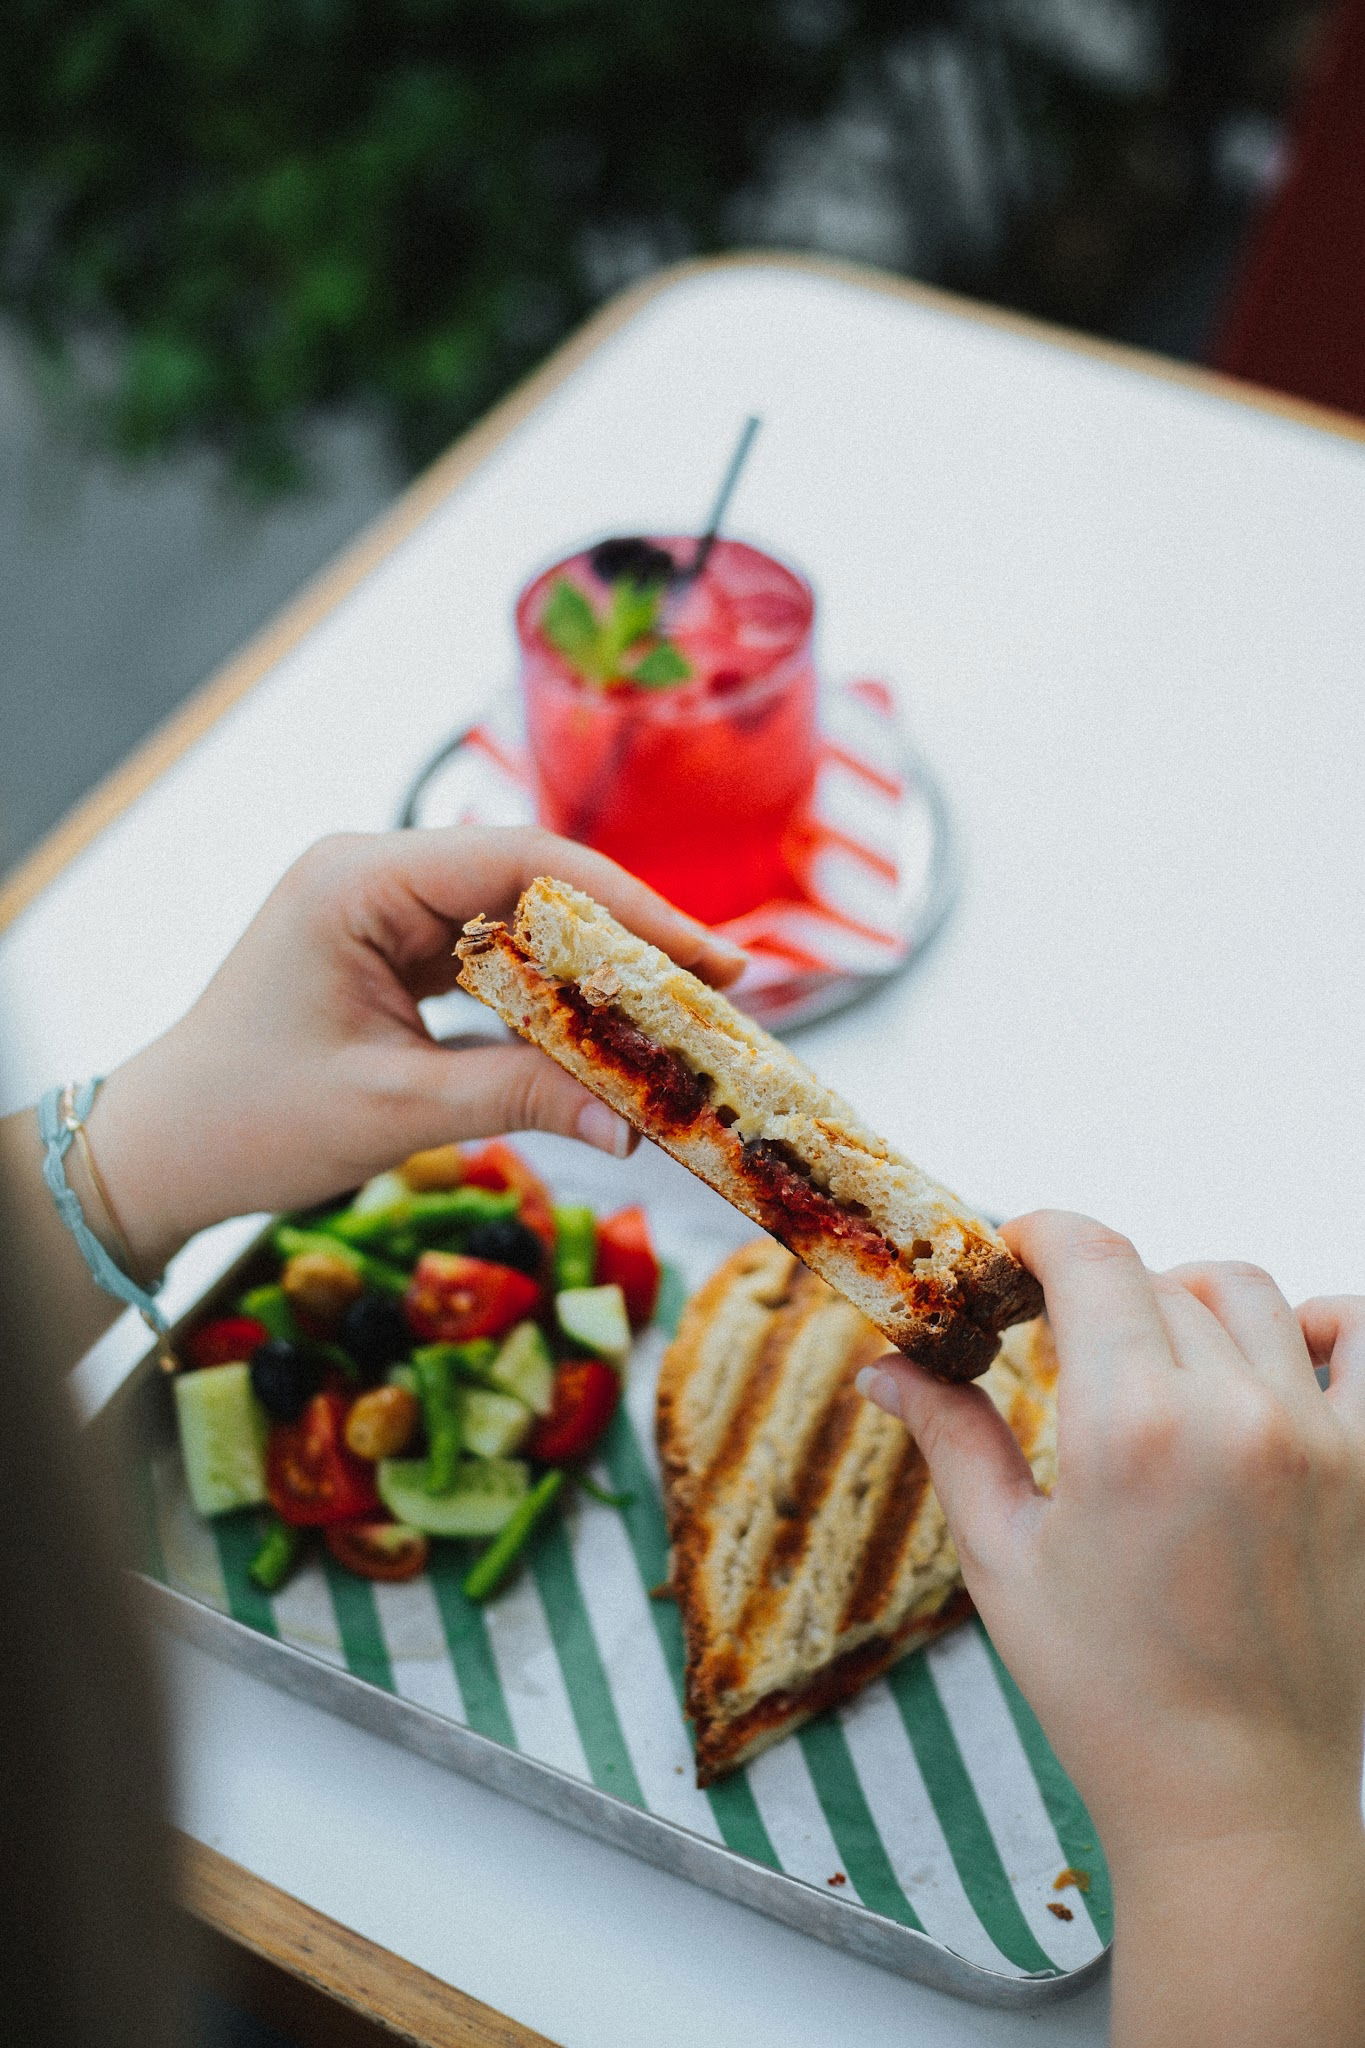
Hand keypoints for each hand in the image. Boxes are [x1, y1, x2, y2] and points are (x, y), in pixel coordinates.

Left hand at [84, 826, 745, 1276]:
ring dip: (595, 968)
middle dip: (627, 937)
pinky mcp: (389, 950)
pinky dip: (550, 995)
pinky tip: (609, 1027)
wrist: (158, 1152)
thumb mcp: (396, 1110)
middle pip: (532, 883)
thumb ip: (521, 1098)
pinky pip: (491, 959)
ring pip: (519, 920)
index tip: (709, 958)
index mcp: (359, 878)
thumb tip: (637, 1125)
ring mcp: (381, 909)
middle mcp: (373, 873)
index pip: (524, 864)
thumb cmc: (249, 1122)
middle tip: (720, 987)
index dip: (629, 908)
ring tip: (683, 1009)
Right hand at [859, 1217, 1364, 1866]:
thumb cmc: (1109, 1695)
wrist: (1235, 1801)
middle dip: (1096, 1290)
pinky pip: (1362, 1338)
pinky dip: (1318, 1324)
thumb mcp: (1004, 1561)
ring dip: (1189, 1302)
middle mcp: (1232, 1413)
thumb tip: (885, 1367)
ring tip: (1155, 1360)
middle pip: (1156, 1278)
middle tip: (1061, 1340)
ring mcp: (1317, 1438)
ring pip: (1248, 1293)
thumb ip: (951, 1439)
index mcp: (1128, 1426)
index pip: (1090, 1254)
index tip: (1014, 1250)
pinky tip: (1272, 1360)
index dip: (1041, 1232)